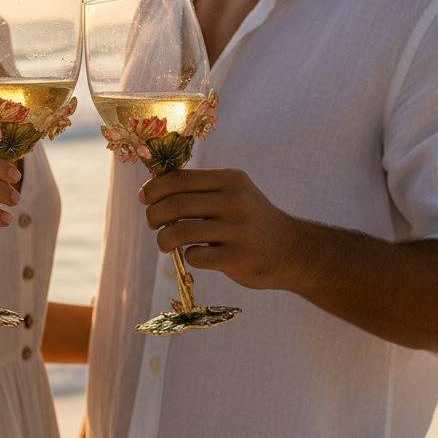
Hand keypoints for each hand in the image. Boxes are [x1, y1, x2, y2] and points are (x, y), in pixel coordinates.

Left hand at [139, 168, 295, 289]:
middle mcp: (235, 201)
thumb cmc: (252, 222)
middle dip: (153, 215)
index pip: (179, 178)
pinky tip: (195, 255)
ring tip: (164, 243)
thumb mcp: (235, 194)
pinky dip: (187, 257)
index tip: (144, 198)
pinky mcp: (237, 258)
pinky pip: (194, 257)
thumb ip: (201, 190)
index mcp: (231, 179)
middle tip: (152, 223)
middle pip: (175, 204)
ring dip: (163, 239)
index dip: (154, 188)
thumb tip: (152, 190)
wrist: (293, 251)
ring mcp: (237, 230)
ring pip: (179, 232)